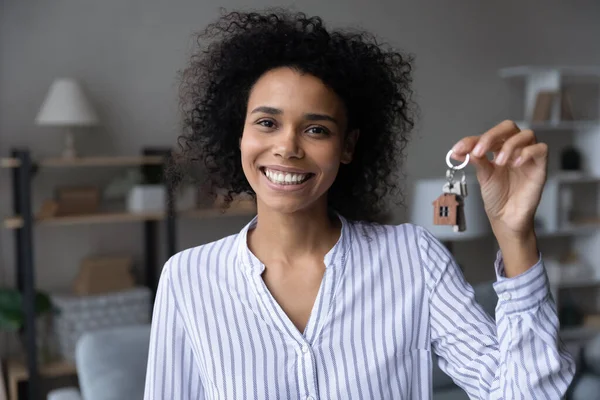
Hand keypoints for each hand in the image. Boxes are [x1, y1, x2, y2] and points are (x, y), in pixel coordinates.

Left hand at [450, 120, 547, 239]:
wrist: (507, 218)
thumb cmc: (497, 197)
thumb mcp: (483, 176)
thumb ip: (476, 161)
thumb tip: (459, 151)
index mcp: (499, 149)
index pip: (488, 136)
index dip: (471, 140)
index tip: (458, 150)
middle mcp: (514, 149)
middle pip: (509, 127)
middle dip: (492, 136)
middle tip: (479, 150)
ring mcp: (528, 157)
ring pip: (527, 135)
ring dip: (509, 145)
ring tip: (499, 162)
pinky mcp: (540, 166)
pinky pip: (541, 149)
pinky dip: (528, 152)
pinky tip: (516, 163)